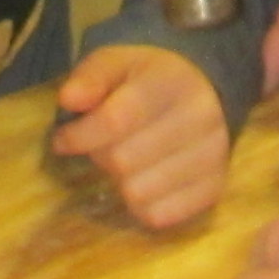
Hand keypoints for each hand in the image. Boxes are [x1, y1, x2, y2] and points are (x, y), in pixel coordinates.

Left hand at [54, 43, 228, 229]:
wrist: (202, 89)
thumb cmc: (148, 78)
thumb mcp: (116, 62)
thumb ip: (90, 77)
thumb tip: (69, 98)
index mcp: (171, 81)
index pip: (115, 120)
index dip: (79, 136)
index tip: (63, 139)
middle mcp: (200, 117)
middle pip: (122, 161)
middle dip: (101, 156)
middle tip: (103, 145)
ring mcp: (213, 155)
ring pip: (138, 193)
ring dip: (120, 182)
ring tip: (127, 161)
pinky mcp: (215, 187)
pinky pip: (159, 216)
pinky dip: (141, 206)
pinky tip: (145, 180)